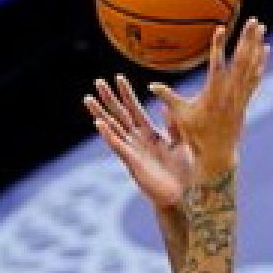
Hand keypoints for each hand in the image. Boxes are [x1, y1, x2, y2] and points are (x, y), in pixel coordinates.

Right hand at [86, 74, 192, 211]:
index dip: (126, 94)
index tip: (119, 77)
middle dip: (109, 99)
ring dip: (100, 114)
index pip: (134, 109)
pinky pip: (118, 146)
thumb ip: (173, 125)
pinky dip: (108, 135)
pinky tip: (99, 124)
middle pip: (120, 115)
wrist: (183, 195)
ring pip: (113, 129)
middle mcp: (137, 141)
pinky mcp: (132, 163)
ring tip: (88, 100)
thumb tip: (165, 106)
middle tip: (98, 82)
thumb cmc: (183, 172)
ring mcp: (133, 151)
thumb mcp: (180, 143)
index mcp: (149, 134)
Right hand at [149, 18, 269, 174]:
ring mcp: (240, 97)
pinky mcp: (245, 100)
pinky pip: (255, 78)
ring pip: (251, 67)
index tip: (220, 29)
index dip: (218, 47)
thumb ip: (167, 98)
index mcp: (213, 95)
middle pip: (242, 62)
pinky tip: (265, 49)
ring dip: (256, 46)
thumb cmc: (196, 136)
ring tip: (261, 27)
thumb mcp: (180, 116)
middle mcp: (230, 94)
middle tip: (253, 20)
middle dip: (247, 40)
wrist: (218, 154)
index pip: (217, 67)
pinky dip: (260, 63)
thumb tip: (151, 85)